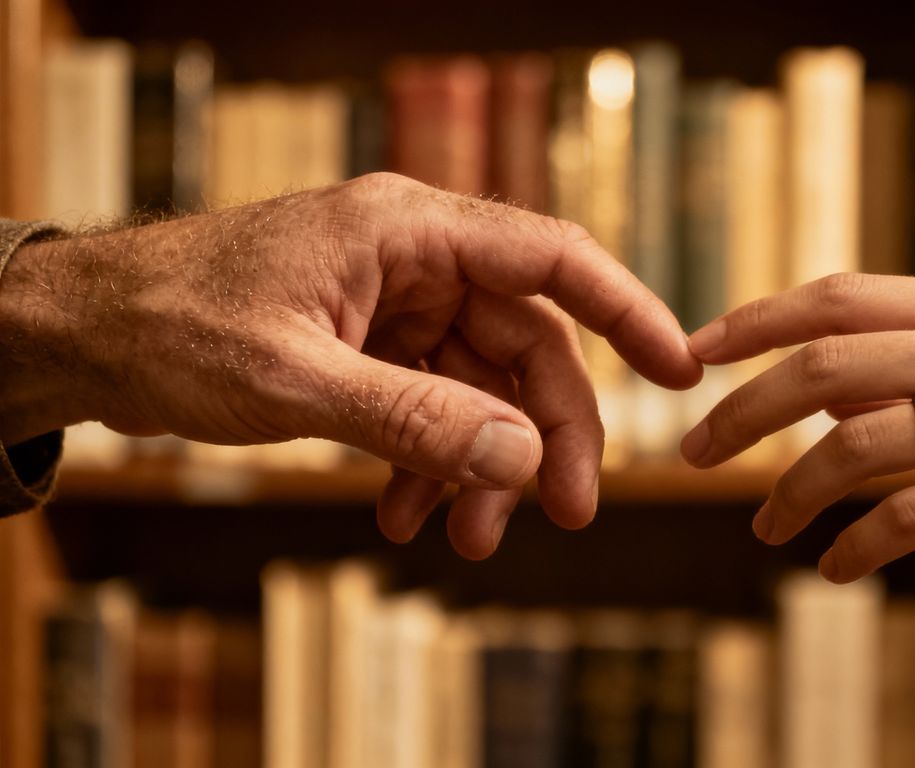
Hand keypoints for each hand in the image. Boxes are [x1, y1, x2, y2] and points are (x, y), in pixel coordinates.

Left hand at [0, 173, 700, 555]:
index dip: (625, 312)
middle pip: (524, 342)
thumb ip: (415, 419)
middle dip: (543, 433)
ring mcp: (394, 304)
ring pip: (480, 386)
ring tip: (466, 536)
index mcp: (409, 230)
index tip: (679, 369)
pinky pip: (431, 406)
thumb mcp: (298, 380)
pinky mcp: (368, 345)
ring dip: (482, 464)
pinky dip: (431, 463)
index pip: (549, 259)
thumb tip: (524, 462)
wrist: (83, 336)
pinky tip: (407, 514)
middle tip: (563, 513)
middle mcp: (415, 259)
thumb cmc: (172, 327)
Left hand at [680, 274, 914, 591]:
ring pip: (855, 446)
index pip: (840, 296)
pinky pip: (913, 517)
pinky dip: (858, 546)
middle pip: (823, 367)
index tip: (698, 351)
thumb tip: (840, 388)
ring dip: (791, 492)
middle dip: (742, 410)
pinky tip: (834, 568)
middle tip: (691, 451)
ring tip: (764, 527)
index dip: (756, 320)